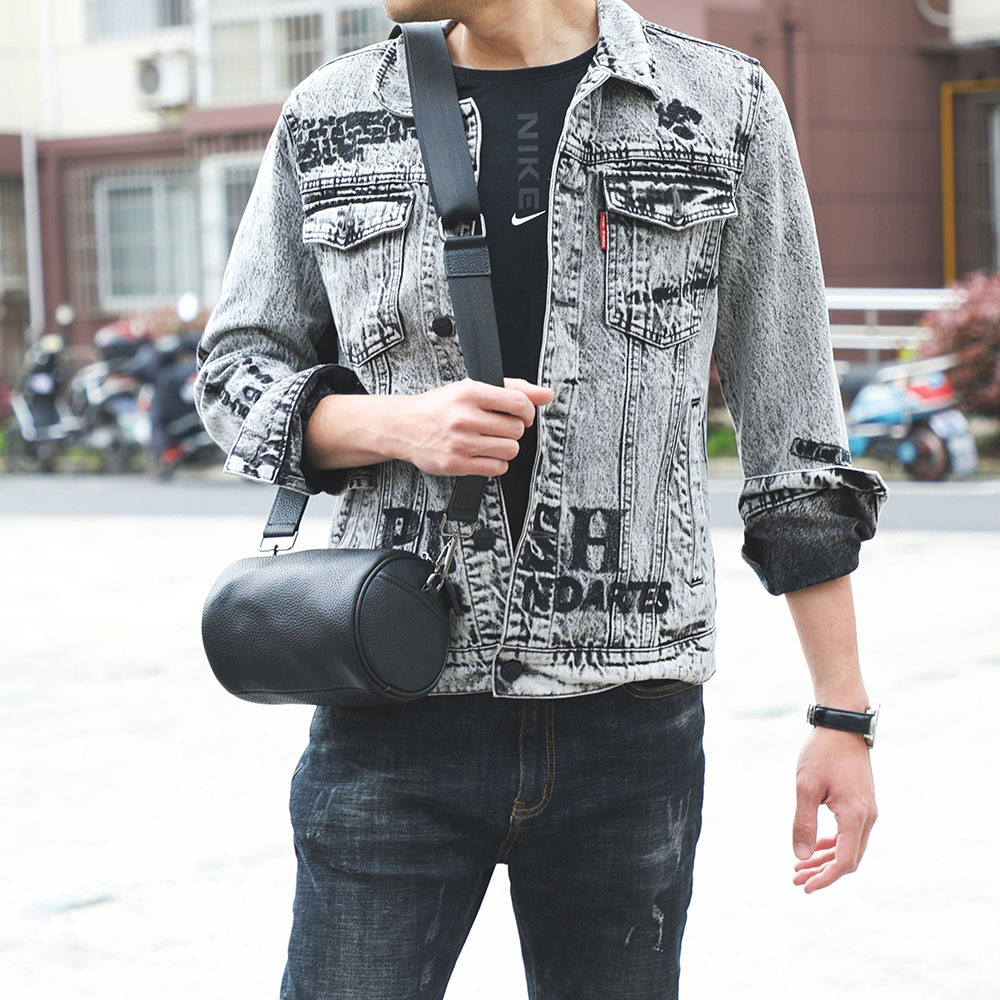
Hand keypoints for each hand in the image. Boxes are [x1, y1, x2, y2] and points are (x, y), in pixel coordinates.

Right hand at [398, 377, 553, 477]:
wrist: (403, 426)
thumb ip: (512, 389)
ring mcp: (461, 442)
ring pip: (510, 450)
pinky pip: (497, 468)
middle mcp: (465, 417)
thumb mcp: (471, 388)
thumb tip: (546, 394)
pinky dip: (497, 463)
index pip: (518, 402)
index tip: (521, 415)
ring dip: (506, 448)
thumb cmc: (439, 406)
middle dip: (513, 430)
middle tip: (500, 428)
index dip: (527, 412)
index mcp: (470, 393)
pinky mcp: (457, 464)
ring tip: (492, 441)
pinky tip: (484, 454)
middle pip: (516, 429)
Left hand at [791, 725, 876, 892]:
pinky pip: (851, 833)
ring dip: (826, 859)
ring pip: (850, 847)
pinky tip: (816, 845)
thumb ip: (804, 823)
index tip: (805, 886)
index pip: (844, 862)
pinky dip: (834, 843)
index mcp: (855, 816)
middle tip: (796, 879)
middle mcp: (867, 817)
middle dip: (823, 872)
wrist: (842, 725)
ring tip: (800, 867)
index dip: (825, 878)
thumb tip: (801, 857)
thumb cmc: (822, 753)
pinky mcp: (862, 803)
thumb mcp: (806, 787)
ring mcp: (867, 810)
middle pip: (849, 859)